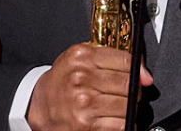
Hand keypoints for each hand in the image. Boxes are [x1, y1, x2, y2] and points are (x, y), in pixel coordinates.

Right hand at [27, 43, 151, 130]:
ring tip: (118, 107)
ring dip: (128, 108)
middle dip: (133, 91)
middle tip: (128, 93)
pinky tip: (115, 120)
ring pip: (127, 105)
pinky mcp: (86, 124)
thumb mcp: (77, 59)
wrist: (37, 106)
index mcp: (81, 56)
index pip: (125, 60)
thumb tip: (144, 74)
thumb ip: (108, 57)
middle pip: (128, 84)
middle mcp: (82, 77)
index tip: (142, 77)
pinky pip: (120, 124)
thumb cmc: (61, 82)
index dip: (138, 70)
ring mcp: (84, 102)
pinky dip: (123, 124)